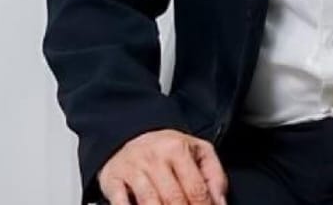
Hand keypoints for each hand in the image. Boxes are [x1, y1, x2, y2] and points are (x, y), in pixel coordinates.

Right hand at [98, 128, 227, 204]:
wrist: (132, 135)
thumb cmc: (169, 150)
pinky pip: (120, 202)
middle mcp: (153, 156)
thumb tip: (220, 204)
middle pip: (174, 199)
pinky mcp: (112, 178)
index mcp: (177, 148)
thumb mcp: (198, 152)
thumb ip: (214, 177)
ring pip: (150, 202)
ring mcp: (131, 167)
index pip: (196, 189)